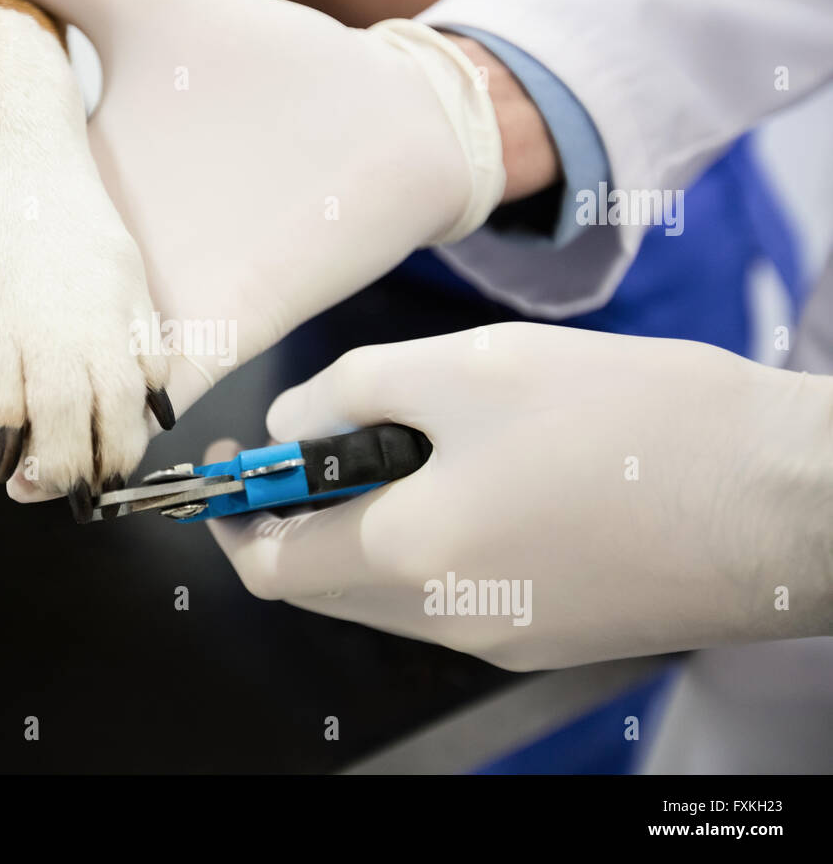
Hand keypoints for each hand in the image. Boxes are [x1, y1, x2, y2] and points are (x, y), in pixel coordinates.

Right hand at [0, 0, 508, 499]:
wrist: (380, 112)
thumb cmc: (265, 58)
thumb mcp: (141, 4)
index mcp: (62, 182)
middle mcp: (85, 258)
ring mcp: (136, 310)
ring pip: (26, 369)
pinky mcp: (197, 345)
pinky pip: (119, 416)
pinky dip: (61, 446)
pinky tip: (9, 466)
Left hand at [206, 323, 832, 670]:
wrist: (786, 498)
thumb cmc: (634, 421)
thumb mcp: (469, 368)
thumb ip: (352, 391)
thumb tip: (289, 424)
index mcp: (411, 558)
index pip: (270, 568)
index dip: (232, 517)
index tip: (228, 470)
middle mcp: (447, 621)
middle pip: (322, 586)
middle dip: (294, 518)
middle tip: (308, 442)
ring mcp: (502, 637)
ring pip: (384, 593)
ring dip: (361, 528)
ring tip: (400, 444)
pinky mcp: (550, 633)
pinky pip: (449, 598)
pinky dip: (423, 545)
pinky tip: (469, 479)